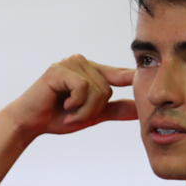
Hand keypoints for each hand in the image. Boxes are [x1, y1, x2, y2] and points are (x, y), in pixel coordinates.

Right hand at [6, 54, 136, 137]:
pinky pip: (83, 89)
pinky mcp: (60, 69)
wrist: (31, 122)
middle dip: (94, 109)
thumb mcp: (92, 114)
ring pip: (98, 90)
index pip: (119, 74)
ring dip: (84, 110)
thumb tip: (140, 110)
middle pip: (109, 89)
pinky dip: (76, 104)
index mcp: (92, 70)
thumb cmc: (59, 116)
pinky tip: (63, 105)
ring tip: (68, 110)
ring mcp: (70, 63)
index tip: (154, 70)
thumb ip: (115, 110)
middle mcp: (82, 62)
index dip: (133, 77)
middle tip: (75, 114)